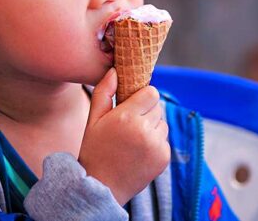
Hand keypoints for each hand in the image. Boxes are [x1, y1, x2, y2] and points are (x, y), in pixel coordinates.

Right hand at [78, 68, 169, 204]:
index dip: (142, 97)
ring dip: (152, 127)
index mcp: (126, 117)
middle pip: (158, 107)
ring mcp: (156, 145)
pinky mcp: (163, 158)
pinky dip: (155, 143)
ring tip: (132, 140)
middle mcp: (144, 130)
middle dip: (146, 112)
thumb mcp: (93, 119)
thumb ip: (104, 92)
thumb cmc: (95, 149)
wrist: (101, 187)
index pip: (151, 93)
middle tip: (128, 126)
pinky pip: (164, 140)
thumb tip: (115, 70)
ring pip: (162, 123)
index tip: (132, 104)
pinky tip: (138, 152)